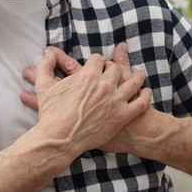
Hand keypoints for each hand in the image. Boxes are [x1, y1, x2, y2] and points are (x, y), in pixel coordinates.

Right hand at [30, 46, 150, 152]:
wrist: (60, 139)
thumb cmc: (51, 114)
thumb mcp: (44, 86)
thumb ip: (45, 66)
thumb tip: (46, 53)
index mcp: (88, 74)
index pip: (98, 60)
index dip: (98, 62)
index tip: (98, 65)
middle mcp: (105, 85)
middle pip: (115, 69)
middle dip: (115, 68)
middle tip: (116, 71)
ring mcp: (115, 101)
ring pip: (133, 83)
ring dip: (137, 76)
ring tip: (140, 74)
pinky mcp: (122, 116)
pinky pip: (140, 103)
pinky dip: (145, 96)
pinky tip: (147, 92)